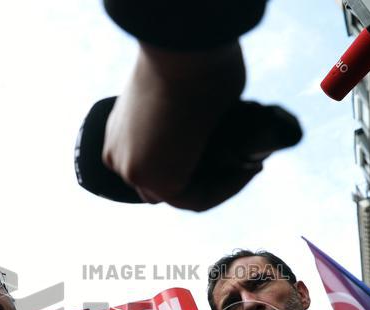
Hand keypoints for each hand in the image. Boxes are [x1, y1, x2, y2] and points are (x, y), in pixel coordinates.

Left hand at [103, 43, 256, 210]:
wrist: (182, 49)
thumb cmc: (186, 57)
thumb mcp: (182, 93)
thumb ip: (189, 121)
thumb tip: (214, 133)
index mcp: (118, 132)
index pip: (154, 163)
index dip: (194, 165)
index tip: (225, 155)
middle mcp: (119, 156)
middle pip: (166, 184)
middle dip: (208, 177)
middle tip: (243, 165)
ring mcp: (134, 172)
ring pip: (182, 195)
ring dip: (220, 185)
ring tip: (251, 166)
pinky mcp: (158, 183)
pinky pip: (197, 199)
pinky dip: (226, 188)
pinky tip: (249, 170)